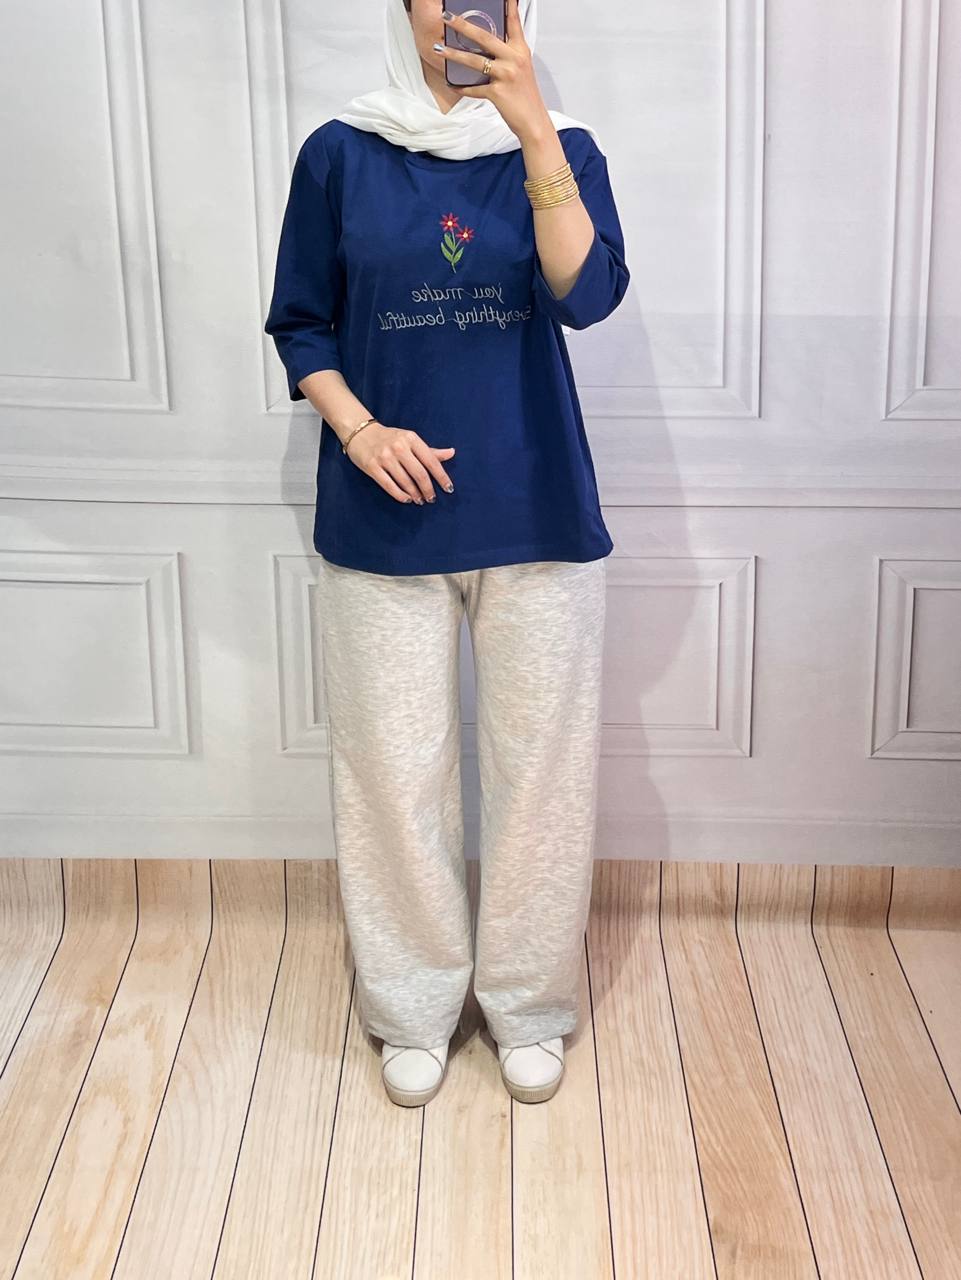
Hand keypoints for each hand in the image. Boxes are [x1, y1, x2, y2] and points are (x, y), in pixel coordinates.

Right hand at [345, 421, 455, 505]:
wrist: (360, 432)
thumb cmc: (390, 438)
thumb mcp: (410, 439)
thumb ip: (430, 450)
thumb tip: (452, 453)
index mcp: (411, 438)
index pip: (431, 461)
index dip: (441, 477)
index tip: (448, 489)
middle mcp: (399, 447)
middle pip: (419, 473)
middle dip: (428, 489)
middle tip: (432, 499)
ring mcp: (384, 457)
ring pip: (405, 481)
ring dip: (415, 494)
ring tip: (420, 500)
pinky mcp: (372, 467)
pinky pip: (389, 486)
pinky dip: (400, 495)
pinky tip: (407, 499)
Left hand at [437, 0, 550, 140]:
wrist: (533, 120)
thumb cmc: (525, 94)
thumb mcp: (521, 68)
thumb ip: (508, 53)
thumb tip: (488, 46)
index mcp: (520, 50)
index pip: (513, 21)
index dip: (508, 5)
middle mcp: (514, 59)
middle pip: (484, 37)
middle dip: (463, 25)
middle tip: (447, 16)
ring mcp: (505, 75)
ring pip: (475, 61)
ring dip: (454, 54)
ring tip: (439, 49)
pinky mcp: (497, 93)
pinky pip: (475, 89)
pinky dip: (462, 88)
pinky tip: (452, 85)